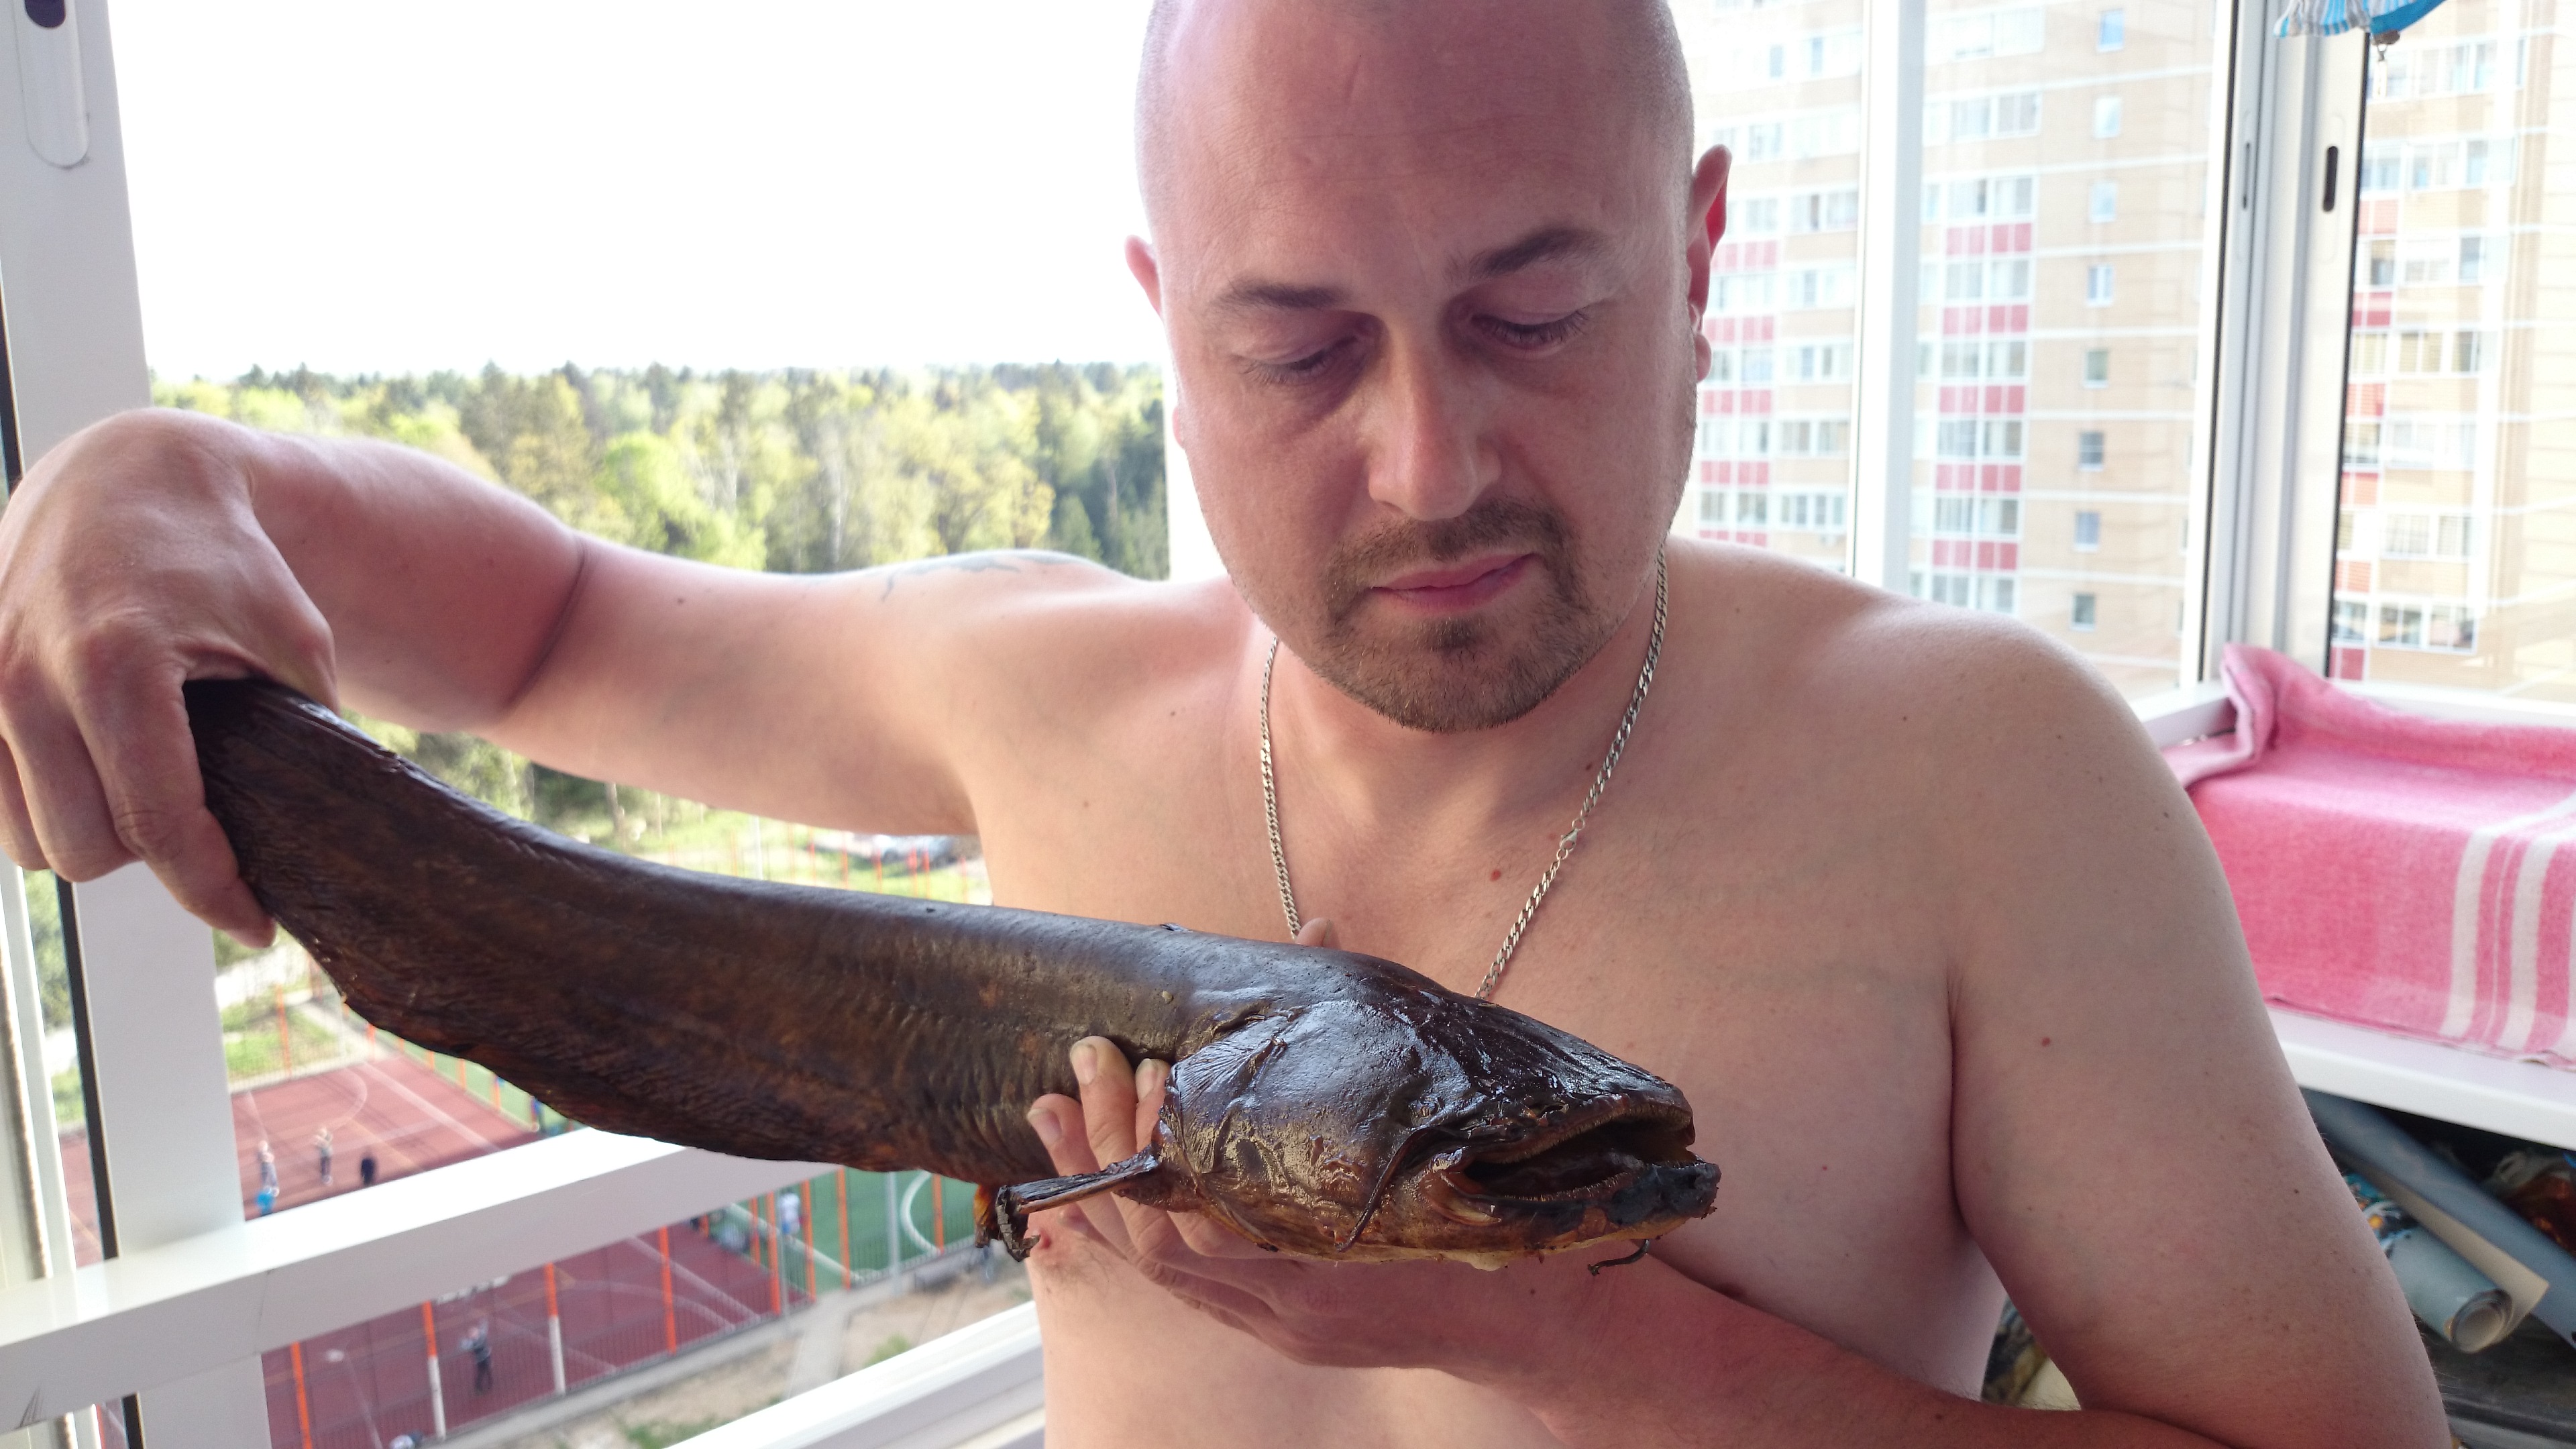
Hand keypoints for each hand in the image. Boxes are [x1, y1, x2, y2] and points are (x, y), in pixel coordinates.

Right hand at [0, 411, 333, 939]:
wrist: (131, 478)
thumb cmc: (228, 560)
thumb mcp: (297, 639)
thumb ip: (307, 734)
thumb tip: (321, 837)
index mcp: (117, 666)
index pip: (158, 826)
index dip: (213, 892)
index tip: (256, 924)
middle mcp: (28, 680)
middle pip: (85, 850)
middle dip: (151, 856)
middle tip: (202, 824)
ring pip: (28, 840)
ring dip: (93, 836)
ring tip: (149, 789)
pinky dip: (45, 809)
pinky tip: (98, 777)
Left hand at [1020, 922, 1656, 1381]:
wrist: (1533, 1321)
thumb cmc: (1487, 1210)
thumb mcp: (1431, 1131)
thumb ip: (1365, 1045)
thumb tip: (1317, 931)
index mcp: (1327, 1259)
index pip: (1203, 1216)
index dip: (1155, 1146)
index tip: (1142, 1067)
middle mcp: (1289, 1302)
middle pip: (1162, 1240)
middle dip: (1108, 1149)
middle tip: (1085, 1061)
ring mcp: (1277, 1323)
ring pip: (1159, 1264)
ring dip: (1101, 1185)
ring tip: (1054, 1110)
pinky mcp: (1275, 1327)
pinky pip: (1182, 1281)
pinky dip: (1135, 1222)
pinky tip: (1102, 1170)